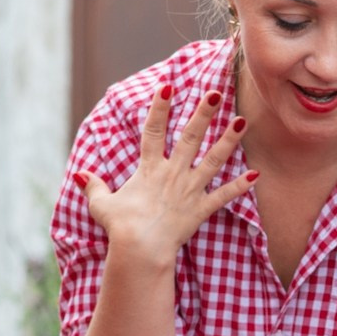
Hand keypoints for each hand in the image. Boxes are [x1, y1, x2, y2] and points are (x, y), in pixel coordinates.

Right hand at [76, 85, 252, 267]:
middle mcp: (172, 174)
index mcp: (148, 169)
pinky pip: (224, 196)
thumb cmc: (119, 226)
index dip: (159, 108)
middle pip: (190, 138)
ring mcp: (189, 190)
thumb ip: (93, 186)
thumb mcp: (101, 204)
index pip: (153, 130)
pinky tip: (256, 174)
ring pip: (213, 160)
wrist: (139, 248)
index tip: (168, 86)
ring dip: (228, 141)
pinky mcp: (201, 210)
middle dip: (203, 114)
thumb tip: (81, 175)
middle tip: (215, 93)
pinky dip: (240, 186)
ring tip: (243, 122)